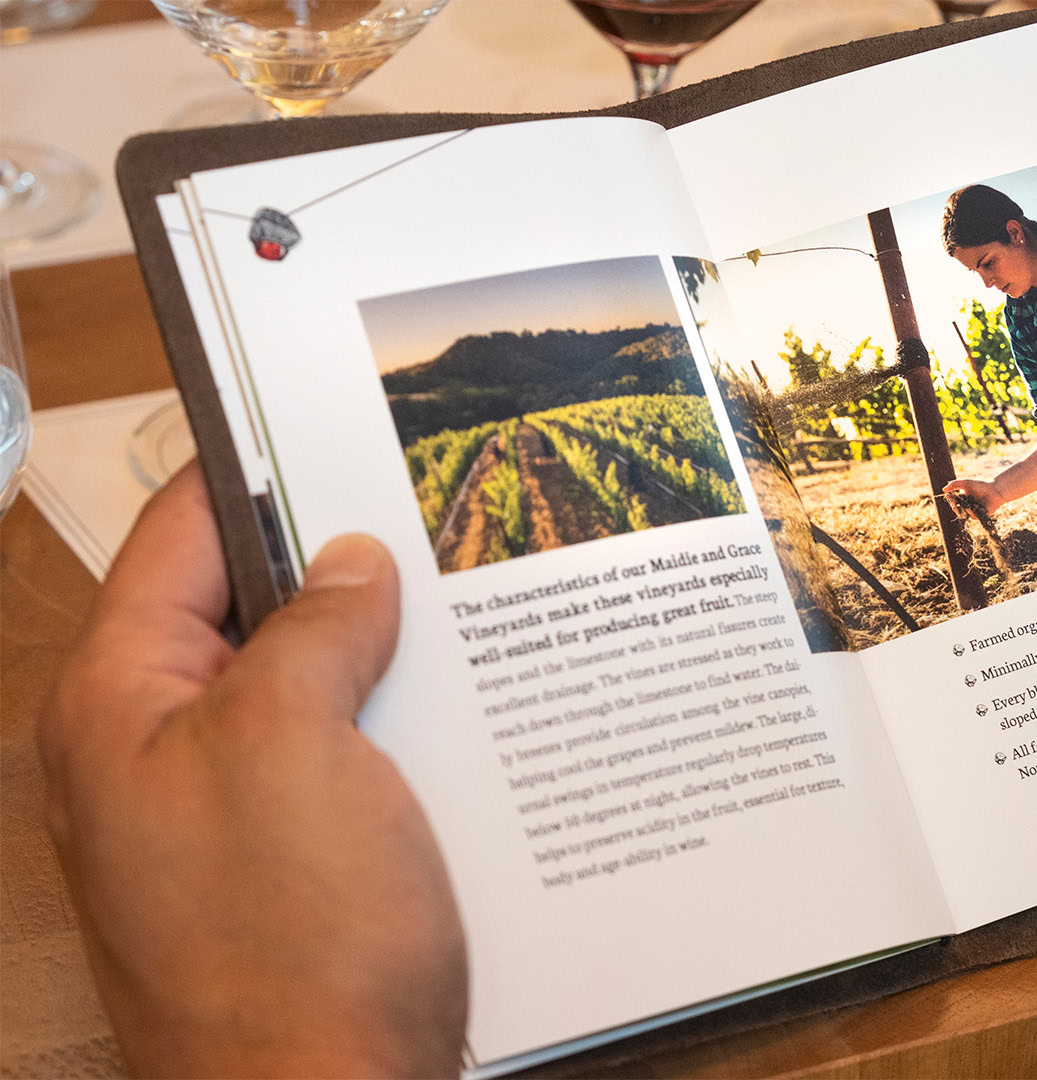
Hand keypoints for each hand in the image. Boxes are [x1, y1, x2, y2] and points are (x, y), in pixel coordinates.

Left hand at [40, 463, 467, 1076]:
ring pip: (309, 690)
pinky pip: (343, 765)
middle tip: (442, 516)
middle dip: (344, 566)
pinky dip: (399, 732)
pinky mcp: (292, 869)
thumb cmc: (287, 944)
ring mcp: (224, 815)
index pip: (181, 536)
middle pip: (251, 612)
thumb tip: (350, 563)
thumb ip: (313, 633)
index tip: (341, 418)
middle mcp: (157, 754)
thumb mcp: (293, 746)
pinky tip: (472, 719)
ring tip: (477, 609)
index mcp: (119, 705)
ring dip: (384, 656)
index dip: (261, 469)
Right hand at [944, 477, 1004, 516]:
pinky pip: (972, 516)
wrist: (994, 490)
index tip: (948, 495)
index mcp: (962, 499)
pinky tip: (969, 508)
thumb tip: (943, 489)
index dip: (950, 499)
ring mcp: (973, 512)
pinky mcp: (979, 516)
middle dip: (954, 507)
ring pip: (964, 514)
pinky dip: (970, 512)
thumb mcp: (966, 483)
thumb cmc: (980, 485)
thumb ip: (955, 484)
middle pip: (957, 509)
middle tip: (953, 504)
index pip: (954, 501)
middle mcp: (967, 506)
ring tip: (958, 506)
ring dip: (960, 510)